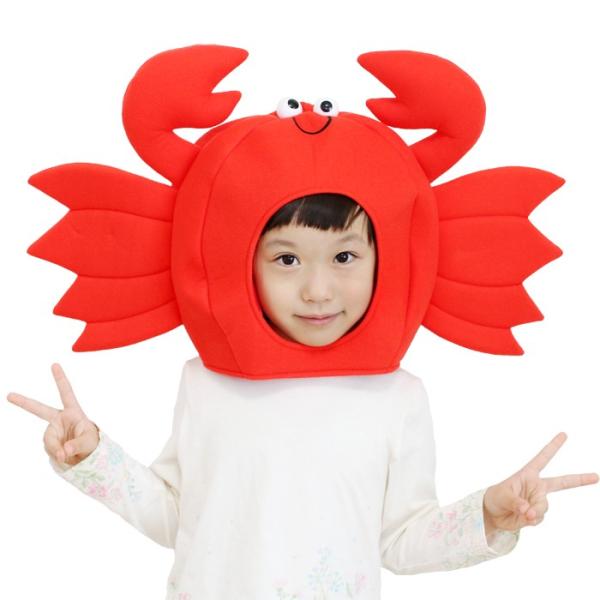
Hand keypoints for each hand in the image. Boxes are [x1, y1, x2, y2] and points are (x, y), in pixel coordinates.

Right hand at [7, 363, 99, 466]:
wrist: (87, 456)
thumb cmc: (91, 442)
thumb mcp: (89, 442)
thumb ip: (77, 445)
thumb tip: (63, 452)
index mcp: (73, 411)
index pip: (66, 393)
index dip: (60, 379)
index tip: (55, 364)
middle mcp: (59, 419)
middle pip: (39, 409)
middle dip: (24, 402)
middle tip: (9, 395)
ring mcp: (52, 431)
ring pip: (49, 441)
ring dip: (57, 449)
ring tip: (69, 454)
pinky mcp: (49, 443)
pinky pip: (50, 450)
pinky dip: (57, 455)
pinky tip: (66, 457)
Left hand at [483, 432, 598, 531]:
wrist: (493, 514)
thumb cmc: (496, 498)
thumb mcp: (502, 496)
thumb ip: (516, 503)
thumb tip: (529, 512)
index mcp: (528, 474)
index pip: (543, 458)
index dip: (553, 446)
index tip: (564, 434)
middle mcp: (537, 486)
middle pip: (562, 483)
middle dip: (579, 479)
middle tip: (596, 476)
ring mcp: (538, 501)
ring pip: (544, 508)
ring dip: (533, 512)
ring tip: (521, 512)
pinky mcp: (537, 514)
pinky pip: (539, 518)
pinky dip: (531, 520)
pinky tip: (522, 518)